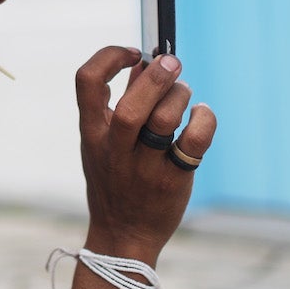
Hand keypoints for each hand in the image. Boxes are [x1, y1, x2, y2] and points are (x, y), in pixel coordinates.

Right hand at [75, 47, 216, 256]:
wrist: (123, 235)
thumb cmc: (115, 180)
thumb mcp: (103, 142)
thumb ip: (120, 101)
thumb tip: (143, 62)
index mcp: (92, 132)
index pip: (86, 81)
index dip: (109, 57)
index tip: (133, 54)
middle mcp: (114, 149)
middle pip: (132, 107)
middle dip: (156, 78)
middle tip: (173, 63)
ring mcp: (143, 167)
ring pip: (164, 120)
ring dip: (180, 96)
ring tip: (185, 95)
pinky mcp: (173, 180)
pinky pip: (195, 141)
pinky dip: (204, 118)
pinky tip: (201, 114)